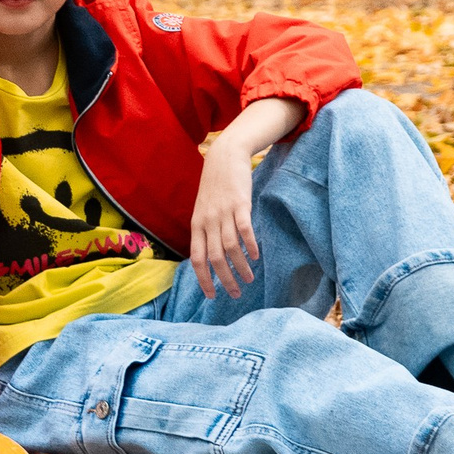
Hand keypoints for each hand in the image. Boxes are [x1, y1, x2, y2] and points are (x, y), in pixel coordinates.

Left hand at [190, 136, 258, 299]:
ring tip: (249, 279)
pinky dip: (250, 245)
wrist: (224, 157)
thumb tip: (210, 255)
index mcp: (197, 225)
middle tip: (235, 294)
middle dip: (224, 279)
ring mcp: (223, 213)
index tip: (211, 296)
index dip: (203, 279)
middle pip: (214, 258)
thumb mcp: (203, 209)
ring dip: (240, 267)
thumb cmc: (215, 186)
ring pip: (230, 247)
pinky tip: (256, 256)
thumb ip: (205, 230)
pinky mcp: (240, 204)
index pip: (197, 258)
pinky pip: (244, 230)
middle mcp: (208, 221)